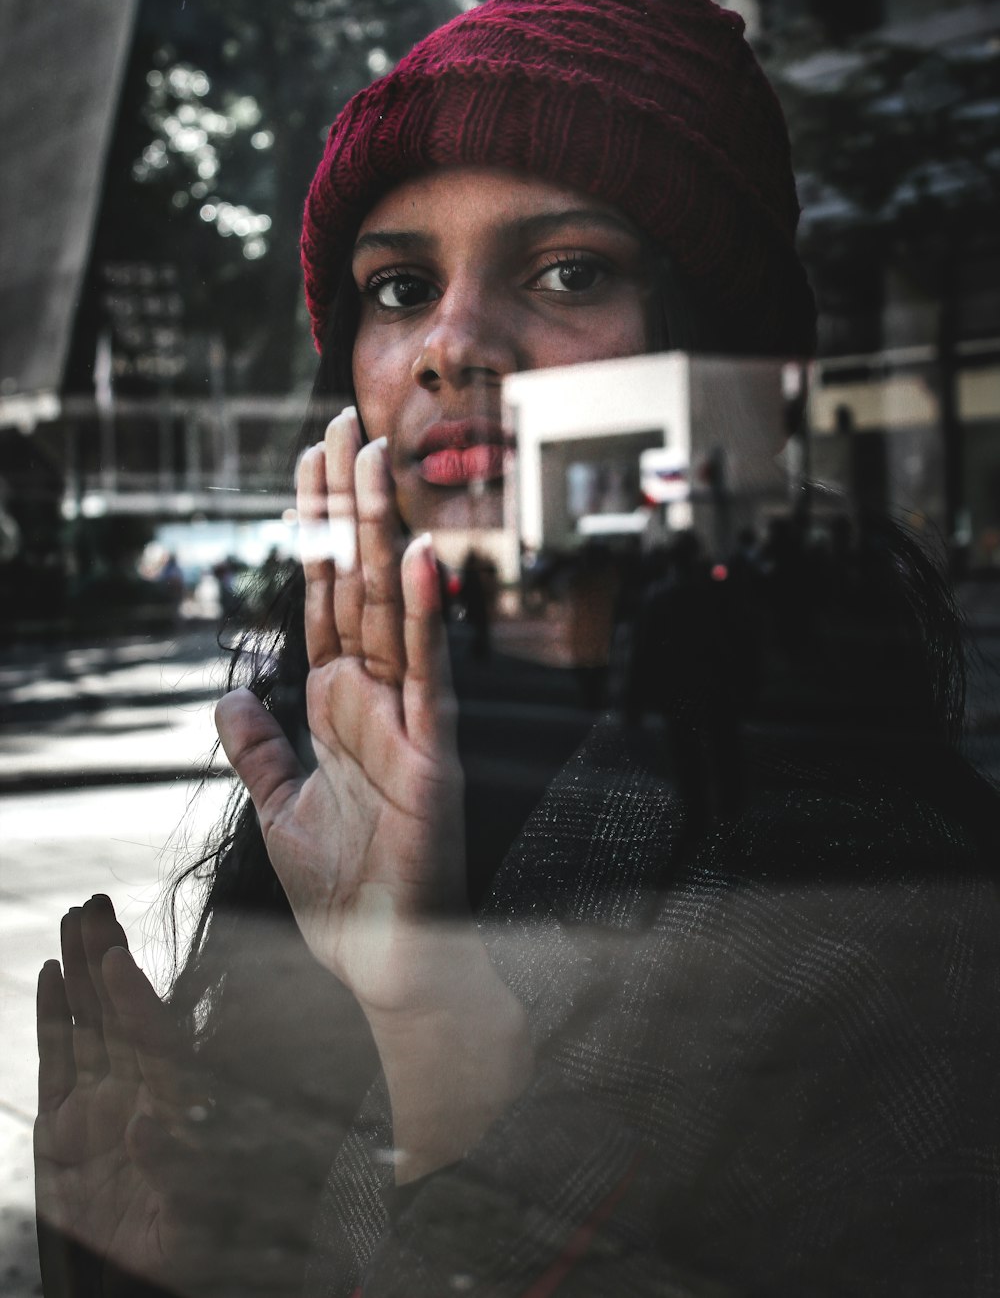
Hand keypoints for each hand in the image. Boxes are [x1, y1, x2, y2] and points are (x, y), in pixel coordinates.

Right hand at [34, 897, 213, 1295]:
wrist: (150, 1274)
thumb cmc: (191, 1246)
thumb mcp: (194, 1216)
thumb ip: (177, 1171)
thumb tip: (148, 1128)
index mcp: (174, 1104)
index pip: (155, 1039)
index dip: (136, 999)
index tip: (116, 959)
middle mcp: (138, 1091)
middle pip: (121, 1013)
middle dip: (106, 958)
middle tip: (94, 906)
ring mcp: (98, 1103)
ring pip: (88, 1023)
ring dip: (79, 971)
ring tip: (73, 920)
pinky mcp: (63, 1126)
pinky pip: (57, 1058)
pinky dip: (52, 1016)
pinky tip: (49, 974)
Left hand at [215, 409, 530, 1178]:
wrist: (384, 960)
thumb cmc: (342, 891)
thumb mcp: (279, 808)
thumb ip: (259, 748)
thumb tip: (231, 695)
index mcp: (335, 705)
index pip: (319, 597)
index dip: (312, 532)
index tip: (309, 464)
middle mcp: (373, 698)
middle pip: (352, 582)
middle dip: (344, 504)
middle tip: (342, 422)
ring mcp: (406, 721)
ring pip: (387, 609)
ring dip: (378, 534)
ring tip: (372, 460)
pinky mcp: (432, 756)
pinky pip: (429, 678)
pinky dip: (424, 620)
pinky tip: (419, 561)